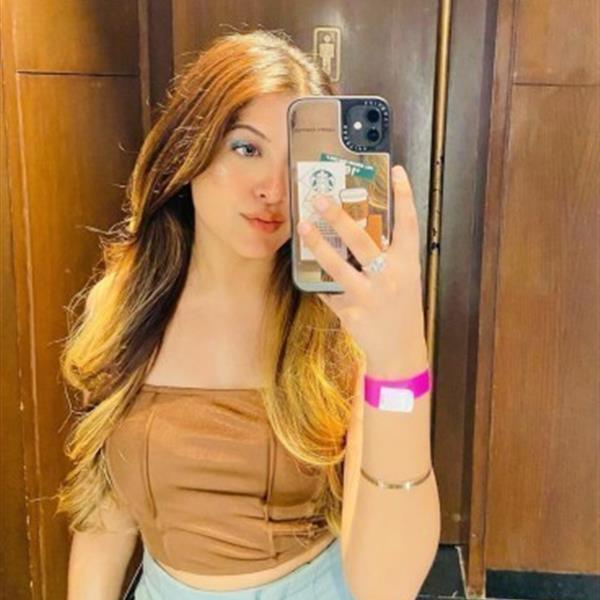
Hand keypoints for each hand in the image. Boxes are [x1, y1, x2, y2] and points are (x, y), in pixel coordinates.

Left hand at [296, 165, 427, 370]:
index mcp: (406, 265)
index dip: (403, 196)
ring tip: (303, 227)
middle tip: (320, 199)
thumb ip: (386, 258)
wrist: (400, 352)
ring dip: (318, 245)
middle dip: (339, 217)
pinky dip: (321, 283)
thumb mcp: (403, 281)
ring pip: (338, 266)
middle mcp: (389, 278)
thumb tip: (359, 233)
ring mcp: (369, 296)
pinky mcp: (351, 313)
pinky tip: (312, 276)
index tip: (395, 171)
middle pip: (362, 240)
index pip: (408, 224)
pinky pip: (330, 291)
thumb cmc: (401, 312)